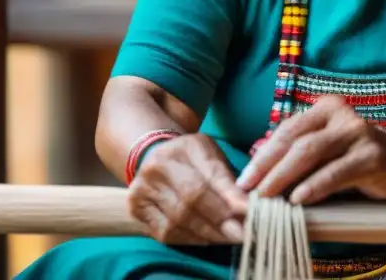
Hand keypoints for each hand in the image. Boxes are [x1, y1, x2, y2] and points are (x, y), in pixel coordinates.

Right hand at [127, 133, 247, 244]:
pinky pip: (166, 232)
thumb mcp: (212, 156)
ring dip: (207, 233)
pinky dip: (189, 239)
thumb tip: (247, 208)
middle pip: (192, 198)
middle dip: (220, 220)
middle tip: (242, 234)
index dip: (231, 196)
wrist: (153, 157)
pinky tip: (205, 239)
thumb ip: (228, 179)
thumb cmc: (192, 159)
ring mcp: (143, 187)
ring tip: (227, 239)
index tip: (250, 212)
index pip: (211, 174)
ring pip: (179, 219)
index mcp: (184, 147)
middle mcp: (159, 165)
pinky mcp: (136, 208)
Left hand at [236, 96, 385, 204]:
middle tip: (250, 191)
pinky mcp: (372, 156)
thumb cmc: (354, 157)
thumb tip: (257, 175)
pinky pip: (337, 171)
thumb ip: (298, 155)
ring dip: (285, 177)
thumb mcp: (326, 149)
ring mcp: (358, 133)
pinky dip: (315, 185)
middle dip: (268, 167)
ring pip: (311, 152)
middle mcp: (340, 115)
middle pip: (295, 140)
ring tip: (268, 197)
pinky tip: (300, 199)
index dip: (263, 155)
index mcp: (324, 108)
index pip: (286, 130)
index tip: (244, 180)